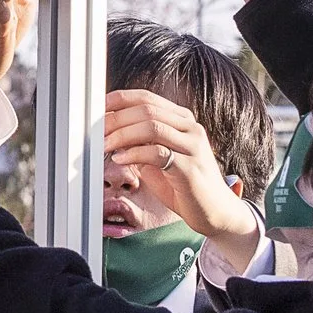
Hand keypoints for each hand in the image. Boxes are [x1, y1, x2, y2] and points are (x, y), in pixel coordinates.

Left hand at [104, 89, 260, 269]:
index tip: (99, 107)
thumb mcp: (159, 160)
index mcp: (182, 120)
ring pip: (152, 126)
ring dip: (122, 134)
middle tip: (97, 130)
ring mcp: (193, 146)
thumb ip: (141, 145)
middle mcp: (190, 128)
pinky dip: (134, 154)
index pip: (148, 98)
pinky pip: (157, 153)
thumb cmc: (185, 187)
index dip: (121, 99)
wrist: (215, 213)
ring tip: (105, 145)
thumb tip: (110, 135)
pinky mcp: (190, 168)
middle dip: (117, 118)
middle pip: (147, 109)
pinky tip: (120, 160)